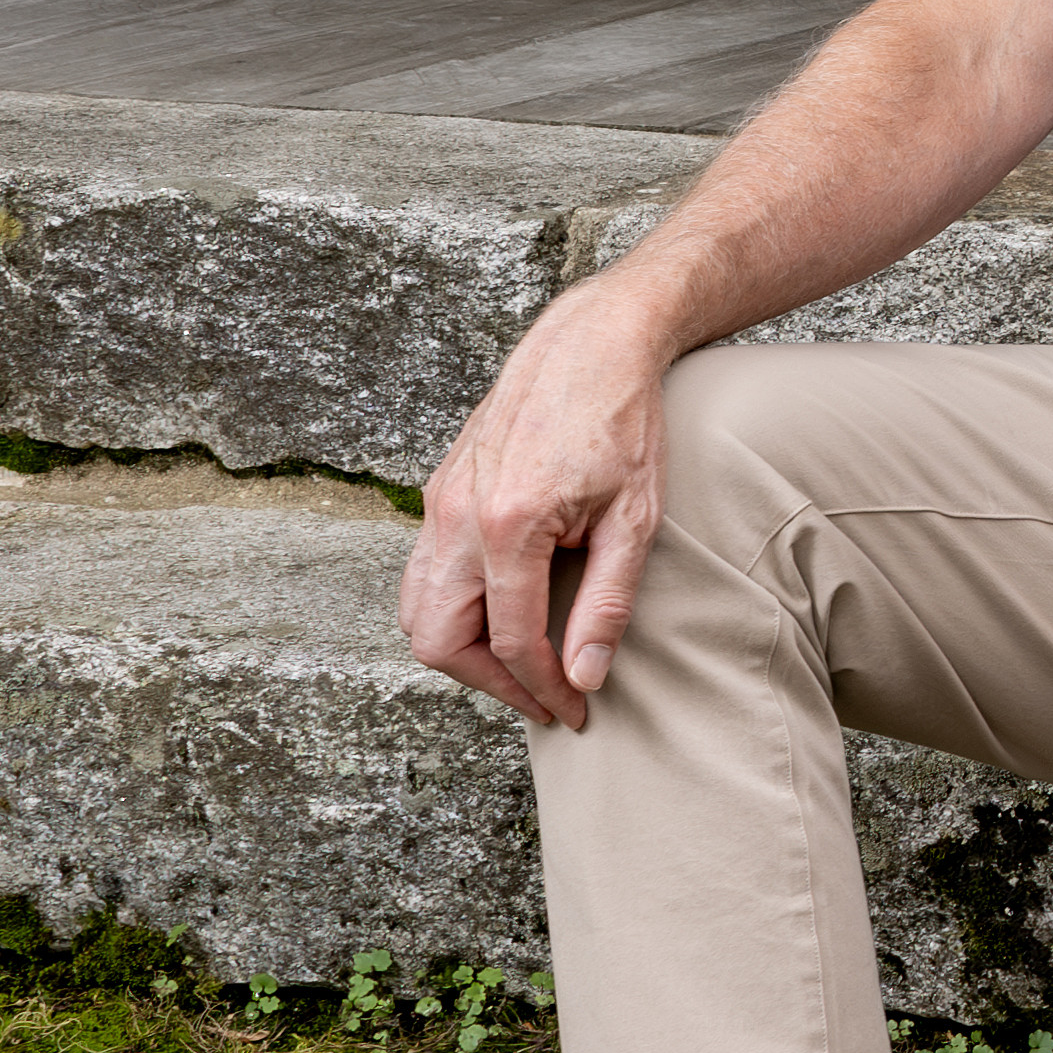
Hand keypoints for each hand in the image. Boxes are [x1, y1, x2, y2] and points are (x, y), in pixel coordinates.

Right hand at [405, 275, 696, 731]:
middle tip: (541, 694)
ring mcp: (439, 502)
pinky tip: (505, 611)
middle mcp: (457, 517)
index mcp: (507, 525)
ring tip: (522, 662)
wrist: (591, 342)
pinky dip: (453, 608)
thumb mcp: (635, 519)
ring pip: (417, 610)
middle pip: (437, 641)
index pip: (509, 642)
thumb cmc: (622, 421)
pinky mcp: (440, 491)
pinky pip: (423, 573)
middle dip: (487, 682)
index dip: (543, 689)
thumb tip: (583, 677)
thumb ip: (606, 604)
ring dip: (462, 648)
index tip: (574, 710)